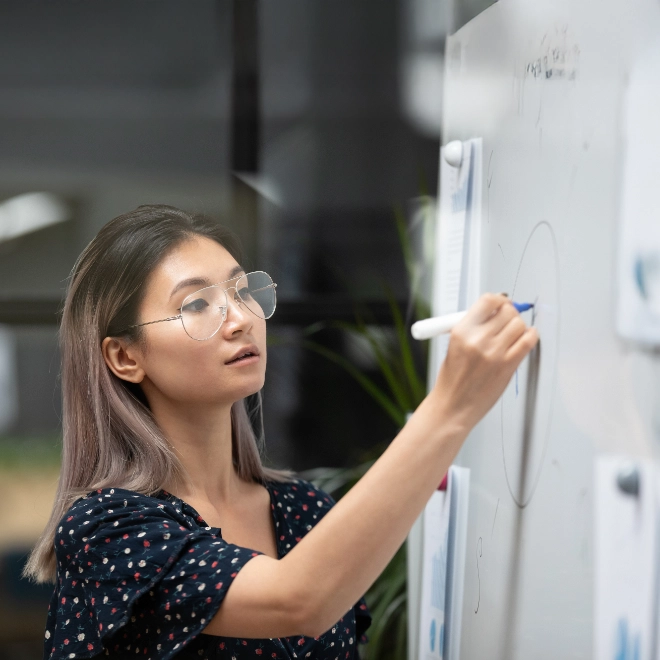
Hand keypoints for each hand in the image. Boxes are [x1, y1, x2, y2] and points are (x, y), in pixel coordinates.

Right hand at [431, 293, 538, 430]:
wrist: (453, 406)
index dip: (499, 299)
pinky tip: (527, 337)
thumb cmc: (452, 379)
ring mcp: (495, 353)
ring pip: (519, 325)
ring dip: (519, 326)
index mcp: (462, 331)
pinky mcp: (508, 366)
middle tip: (509, 318)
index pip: (488, 301)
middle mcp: (478, 339)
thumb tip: (494, 312)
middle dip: (510, 312)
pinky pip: (528, 342)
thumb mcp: (454, 345)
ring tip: (514, 332)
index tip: (502, 302)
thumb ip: (474, 327)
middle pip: (507, 311)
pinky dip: (531, 336)